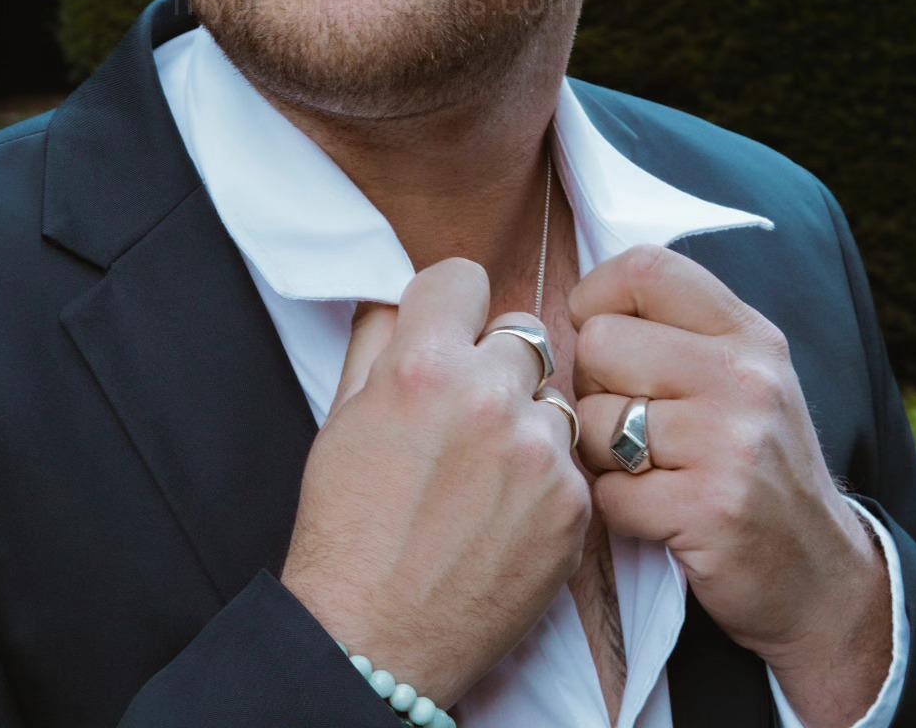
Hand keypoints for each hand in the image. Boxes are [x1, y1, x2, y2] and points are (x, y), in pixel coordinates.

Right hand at [280, 258, 591, 707]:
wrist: (374, 638)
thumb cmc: (346, 529)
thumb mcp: (340, 415)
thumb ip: (376, 339)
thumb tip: (402, 296)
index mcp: (424, 366)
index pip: (465, 277)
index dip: (451, 303)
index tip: (448, 327)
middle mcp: (488, 397)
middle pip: (520, 332)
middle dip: (492, 361)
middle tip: (464, 410)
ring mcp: (539, 453)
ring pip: (550, 397)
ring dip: (523, 420)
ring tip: (484, 472)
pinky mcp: (574, 505)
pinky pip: (570, 460)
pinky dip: (544, 478)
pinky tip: (505, 513)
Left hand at [568, 244, 886, 677]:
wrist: (822, 578)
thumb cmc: (757, 467)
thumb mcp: (741, 378)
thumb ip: (676, 332)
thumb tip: (578, 306)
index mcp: (747, 334)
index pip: (644, 267)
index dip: (596, 297)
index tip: (601, 337)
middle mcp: (745, 377)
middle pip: (599, 342)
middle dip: (594, 387)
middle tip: (629, 423)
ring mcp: (731, 442)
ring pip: (595, 418)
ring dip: (603, 455)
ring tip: (650, 471)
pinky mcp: (711, 509)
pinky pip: (607, 491)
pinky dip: (618, 509)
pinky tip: (659, 514)